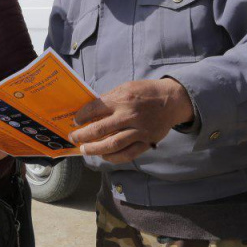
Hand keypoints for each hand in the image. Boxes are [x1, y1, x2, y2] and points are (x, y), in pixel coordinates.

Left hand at [70, 78, 193, 163]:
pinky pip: (128, 154)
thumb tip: (90, 112)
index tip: (75, 121)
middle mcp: (129, 116)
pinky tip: (105, 156)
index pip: (94, 109)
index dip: (81, 117)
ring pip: (112, 145)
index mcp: (121, 100)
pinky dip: (114, 157)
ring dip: (95, 149)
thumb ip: (109, 100)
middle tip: (73, 138)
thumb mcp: (125, 88)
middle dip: (82, 135)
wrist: (172, 100)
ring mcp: (139, 131)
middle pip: (100, 130)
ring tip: (85, 150)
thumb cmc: (145, 92)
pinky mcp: (147, 141)